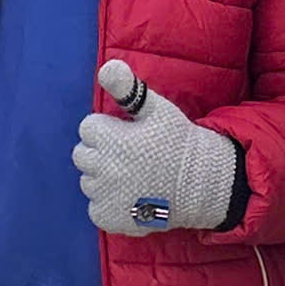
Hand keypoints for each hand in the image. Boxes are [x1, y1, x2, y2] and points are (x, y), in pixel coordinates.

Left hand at [73, 60, 236, 235]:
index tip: (127, 135)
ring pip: (88, 182)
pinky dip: (108, 206)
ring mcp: (106, 196)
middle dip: (101, 152)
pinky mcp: (111, 218)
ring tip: (132, 177)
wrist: (202, 184)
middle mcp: (103, 168)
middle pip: (82, 155)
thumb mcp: (157, 109)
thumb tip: (107, 66)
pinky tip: (129, 198)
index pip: (88, 128)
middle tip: (129, 156)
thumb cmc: (178, 142)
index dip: (108, 129)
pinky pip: (95, 209)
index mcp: (110, 139)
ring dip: (104, 179)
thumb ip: (128, 88)